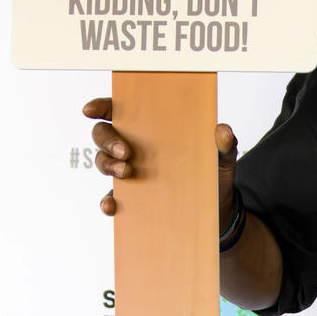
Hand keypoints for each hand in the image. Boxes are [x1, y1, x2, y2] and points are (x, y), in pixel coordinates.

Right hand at [83, 97, 237, 226]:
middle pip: (103, 135)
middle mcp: (136, 147)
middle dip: (107, 140)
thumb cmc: (215, 173)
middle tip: (126, 151)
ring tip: (127, 172)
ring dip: (108, 165)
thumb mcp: (224, 157)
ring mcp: (130, 171)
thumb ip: (225, 143)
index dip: (102, 107)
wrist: (217, 208)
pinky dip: (107, 201)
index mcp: (154, 128)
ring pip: (103, 162)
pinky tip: (112, 204)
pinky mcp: (132, 197)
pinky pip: (110, 197)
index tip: (91, 110)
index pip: (120, 111)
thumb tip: (222, 130)